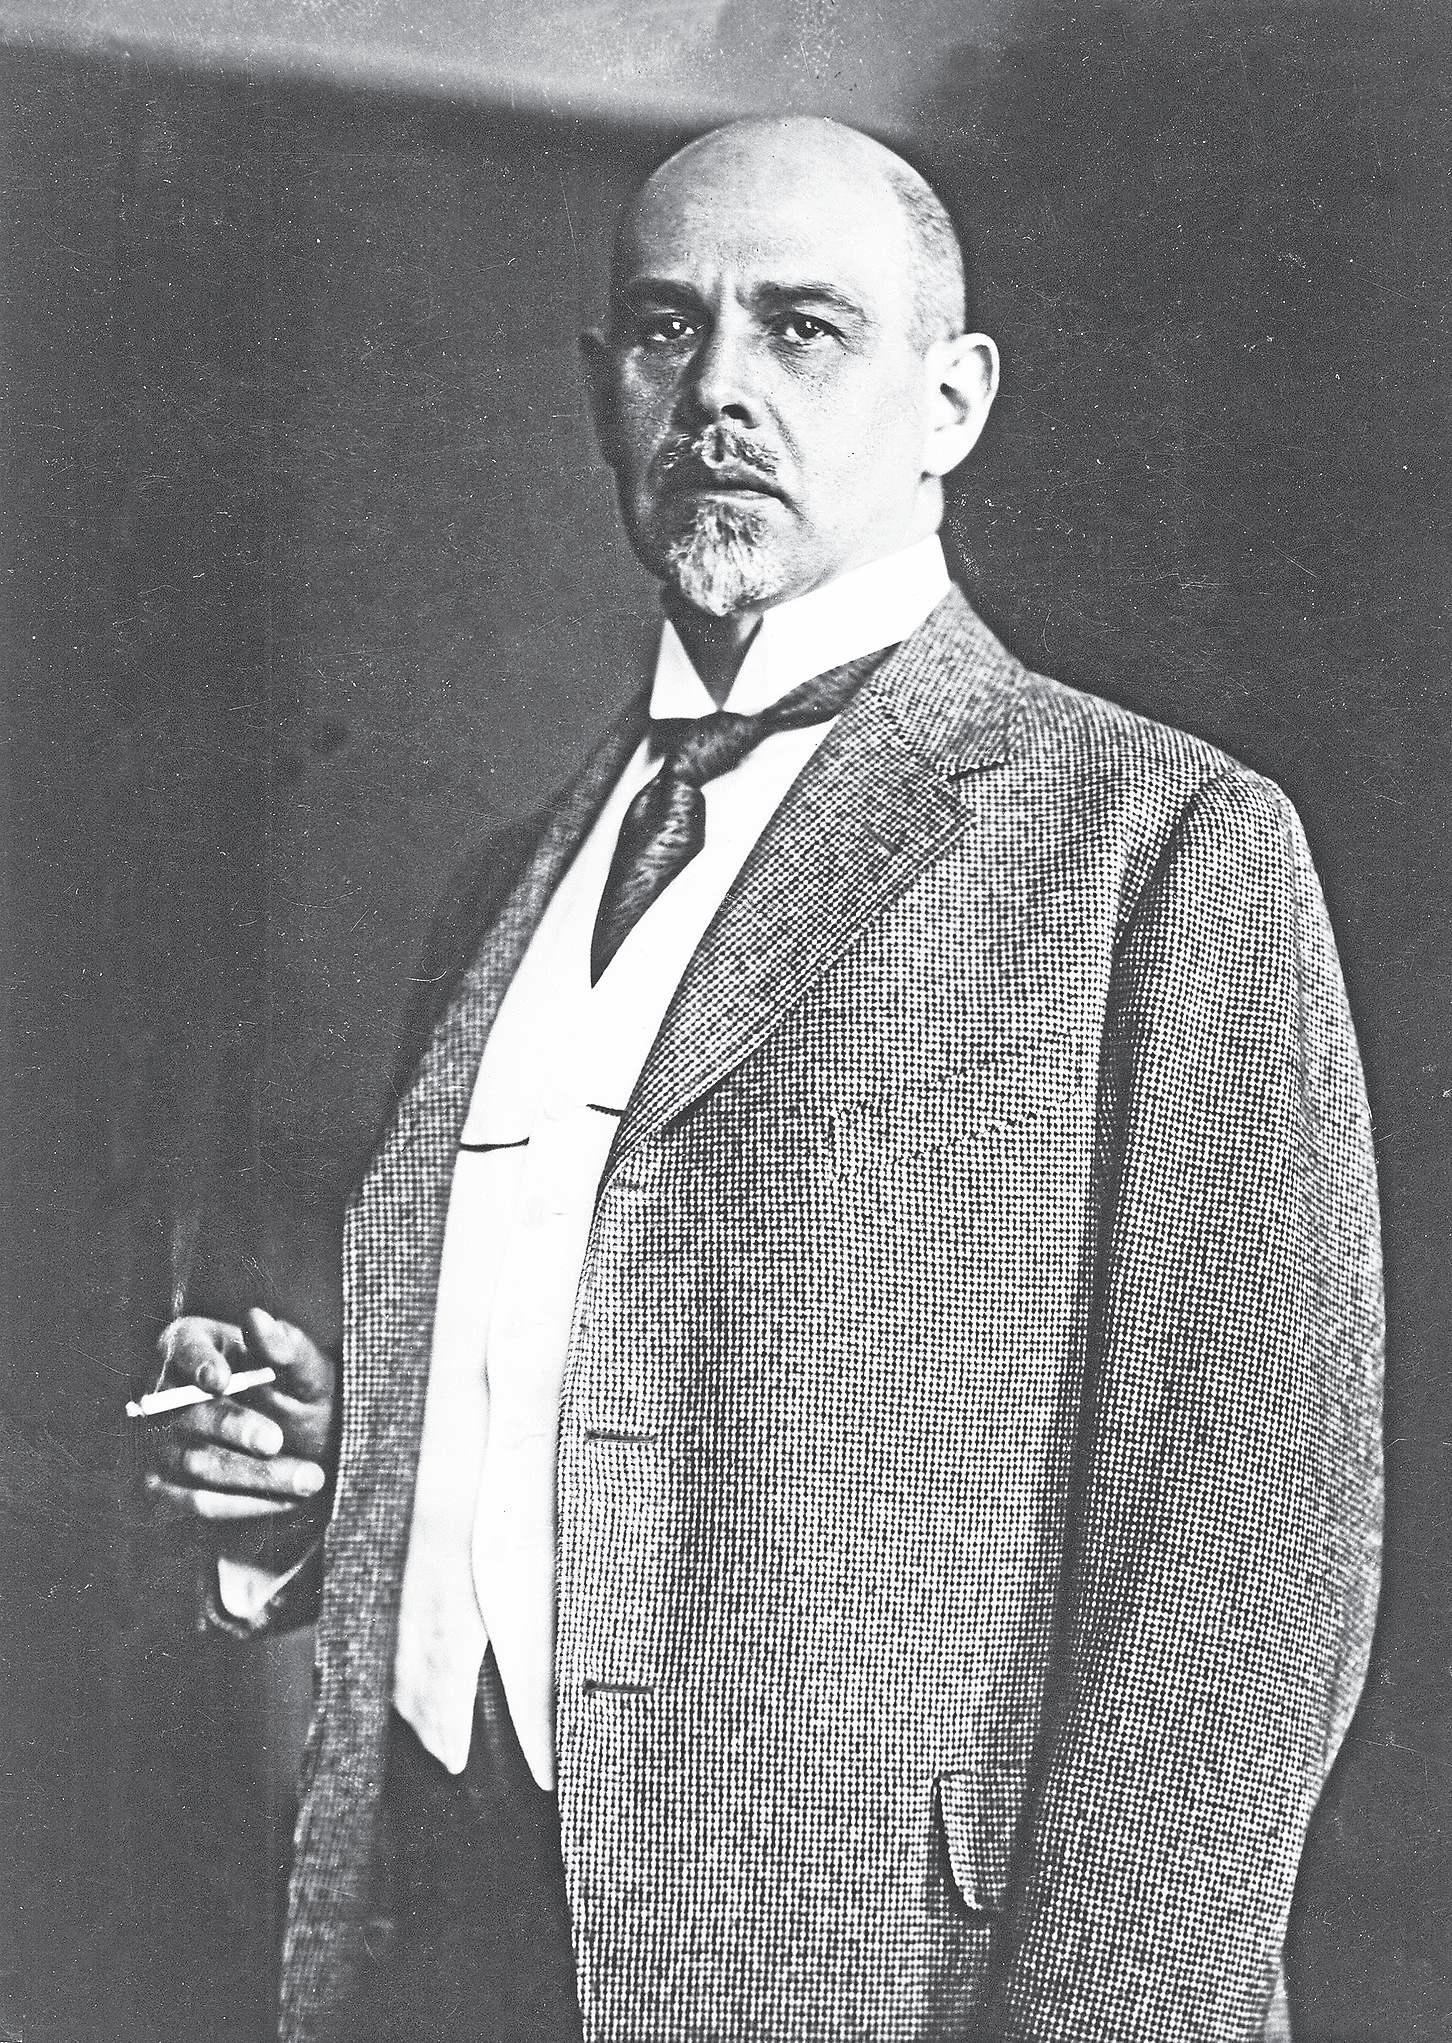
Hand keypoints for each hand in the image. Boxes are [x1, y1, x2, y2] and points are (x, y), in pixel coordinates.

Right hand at [143, 1308, 336, 1557]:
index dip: (198, 1363)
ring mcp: (158, 1443)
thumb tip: (257, 1318)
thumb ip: (285, 1346)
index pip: (182, 1349)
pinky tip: (287, 1500)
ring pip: (197, 1463)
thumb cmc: (300, 1392)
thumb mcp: (304, 1367)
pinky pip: (197, 1502)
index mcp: (193, 1344)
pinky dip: (245, 1504)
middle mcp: (165, 1392)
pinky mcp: (164, 1488)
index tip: (221, 1379)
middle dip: (235, 1427)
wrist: (306, 1444)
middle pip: (189, 1413)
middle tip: (277, 1440)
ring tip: (310, 1478)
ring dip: (256, 1475)